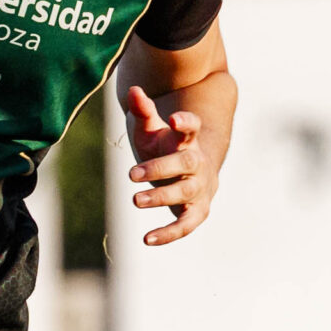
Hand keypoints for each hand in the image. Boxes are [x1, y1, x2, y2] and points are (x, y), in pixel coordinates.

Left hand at [123, 84, 213, 246]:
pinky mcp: (197, 211)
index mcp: (187, 140)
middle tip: (131, 174)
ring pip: (184, 192)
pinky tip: (147, 239)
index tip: (173, 119)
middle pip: (185, 162)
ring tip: (135, 200)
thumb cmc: (166, 148)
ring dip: (161, 197)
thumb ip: (144, 112)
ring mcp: (199, 187)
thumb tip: (133, 91)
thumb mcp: (153, 130)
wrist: (191, 174)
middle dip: (160, 168)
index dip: (186, 123)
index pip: (192, 127)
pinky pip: (186, 225)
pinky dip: (169, 234)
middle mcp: (197, 163)